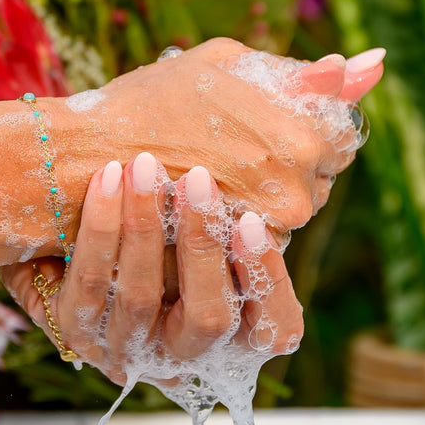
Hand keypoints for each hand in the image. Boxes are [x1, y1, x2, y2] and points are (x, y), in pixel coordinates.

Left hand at [0, 155, 301, 386]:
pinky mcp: (76, 331)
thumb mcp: (230, 180)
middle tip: (197, 179)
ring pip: (142, 299)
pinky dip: (100, 230)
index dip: (267, 279)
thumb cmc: (173, 196)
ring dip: (144, 227)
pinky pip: (90, 286)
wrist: (72, 213)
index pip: (276, 329)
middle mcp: (189, 351)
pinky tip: (107, 179)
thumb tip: (352, 73)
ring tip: (144, 165)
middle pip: (210, 318)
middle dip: (203, 247)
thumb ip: (288, 142)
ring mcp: (130, 347)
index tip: (253, 220)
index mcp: (238, 330)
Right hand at [51, 40, 384, 233]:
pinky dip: (243, 212)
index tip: (255, 115)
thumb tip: (372, 65)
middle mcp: (298, 190)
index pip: (340, 130)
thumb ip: (302, 73)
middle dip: (288, 153)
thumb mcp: (227, 65)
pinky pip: (263, 230)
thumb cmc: (150, 103)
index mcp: (304, 135)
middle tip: (228, 139)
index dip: (299, 118)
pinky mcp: (240, 256)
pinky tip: (205, 192)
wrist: (85, 166)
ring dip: (268, 185)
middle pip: (320, 170)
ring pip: (293, 202)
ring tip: (212, 164)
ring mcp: (269, 231)